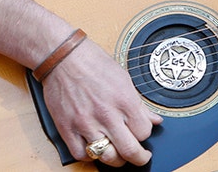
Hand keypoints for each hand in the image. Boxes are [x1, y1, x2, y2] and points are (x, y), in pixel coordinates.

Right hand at [41, 37, 162, 166]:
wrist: (63, 57)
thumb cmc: (93, 63)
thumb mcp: (123, 78)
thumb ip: (139, 104)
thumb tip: (155, 119)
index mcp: (123, 99)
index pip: (144, 132)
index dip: (145, 134)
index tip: (142, 132)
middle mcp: (106, 114)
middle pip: (130, 150)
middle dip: (139, 157)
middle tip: (140, 156)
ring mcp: (85, 123)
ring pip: (107, 157)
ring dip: (116, 160)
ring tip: (118, 153)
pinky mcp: (67, 128)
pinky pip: (81, 154)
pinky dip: (90, 156)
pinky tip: (95, 148)